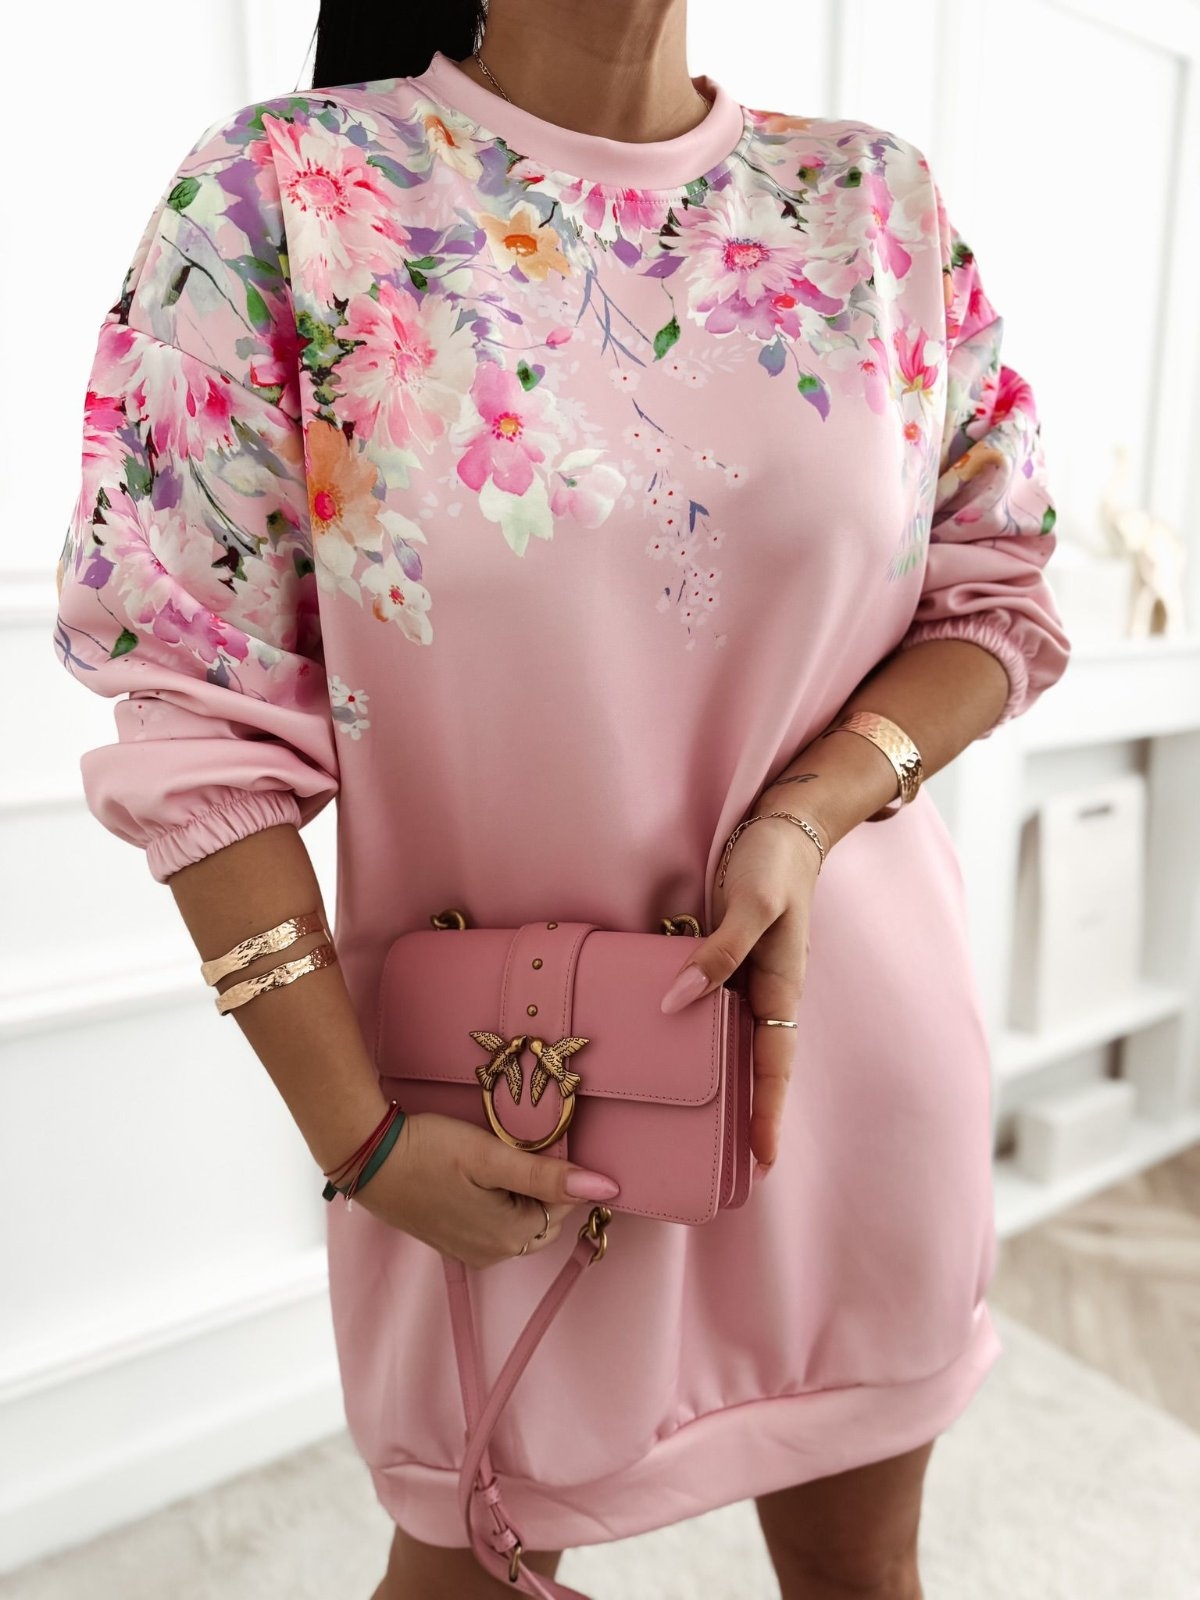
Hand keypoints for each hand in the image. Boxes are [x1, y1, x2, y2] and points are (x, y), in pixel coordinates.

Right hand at [352, 1110, 619, 1267]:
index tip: (533, 1143)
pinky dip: (496, 1200)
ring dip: (517, 1191)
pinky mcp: (452, 1241)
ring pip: (520, 1219)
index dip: (555, 1169)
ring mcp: (470, 1252)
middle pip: (543, 1216)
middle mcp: (493, 1255)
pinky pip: (494, 1223)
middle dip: (538, 1184)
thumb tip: (606, 1188)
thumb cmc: (429, 1150)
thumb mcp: (491, 1156)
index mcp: (510, 1238)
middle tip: (509, 1149)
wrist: (367, 1157)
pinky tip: (475, 1175)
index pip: (564, 1205)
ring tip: (490, 1159)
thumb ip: (547, 1176)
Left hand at [659, 812, 822, 1172]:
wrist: (782, 826)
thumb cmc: (773, 863)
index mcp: (780, 986)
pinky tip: (671, 1052)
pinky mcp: (723, 959)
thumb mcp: (751, 903)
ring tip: (698, 1130)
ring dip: (721, 1085)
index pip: (773, 1064)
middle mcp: (763, 991)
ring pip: (731, 1043)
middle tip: (730, 1171)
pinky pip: (709, 1009)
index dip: (768, 1112)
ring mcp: (744, 977)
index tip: (763, 1162)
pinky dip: (695, 1037)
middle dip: (747, 1118)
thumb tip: (677, 1001)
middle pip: (755, 1067)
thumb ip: (718, 951)